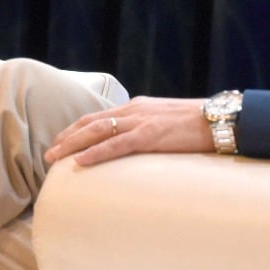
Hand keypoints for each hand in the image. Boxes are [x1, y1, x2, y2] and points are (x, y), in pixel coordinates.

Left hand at [44, 96, 213, 166]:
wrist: (220, 118)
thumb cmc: (197, 125)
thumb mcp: (166, 123)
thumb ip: (148, 130)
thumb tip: (136, 146)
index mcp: (137, 107)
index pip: (99, 117)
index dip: (76, 130)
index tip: (61, 142)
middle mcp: (134, 110)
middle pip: (91, 123)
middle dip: (67, 138)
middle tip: (49, 154)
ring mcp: (141, 121)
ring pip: (98, 131)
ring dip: (73, 145)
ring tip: (55, 158)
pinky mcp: (151, 135)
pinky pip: (117, 145)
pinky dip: (96, 152)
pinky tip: (80, 161)